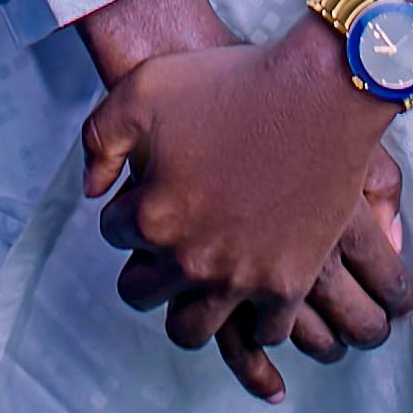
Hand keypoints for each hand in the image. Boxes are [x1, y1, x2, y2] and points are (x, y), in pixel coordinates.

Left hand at [84, 24, 412, 407]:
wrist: (321, 91)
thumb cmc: (233, 83)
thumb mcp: (144, 89)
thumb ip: (101, 140)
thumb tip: (91, 190)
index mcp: (154, 215)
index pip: (114, 234)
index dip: (126, 211)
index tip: (148, 196)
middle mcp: (192, 258)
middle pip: (142, 294)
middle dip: (146, 268)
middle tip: (166, 244)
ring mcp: (242, 277)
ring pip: (194, 330)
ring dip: (189, 305)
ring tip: (201, 279)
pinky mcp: (290, 283)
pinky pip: (264, 330)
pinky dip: (254, 317)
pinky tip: (254, 286)